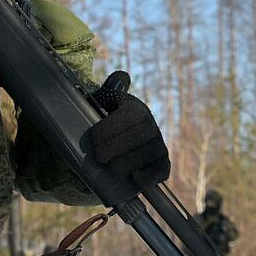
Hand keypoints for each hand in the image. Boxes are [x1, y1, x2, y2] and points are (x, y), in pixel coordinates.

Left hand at [84, 71, 169, 195]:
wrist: (109, 143)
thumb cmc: (102, 121)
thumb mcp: (102, 104)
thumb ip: (110, 91)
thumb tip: (121, 77)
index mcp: (136, 109)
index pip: (129, 117)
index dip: (110, 129)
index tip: (93, 138)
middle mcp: (151, 126)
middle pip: (138, 137)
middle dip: (115, 148)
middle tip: (99, 156)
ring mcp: (157, 145)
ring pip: (147, 155)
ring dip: (126, 163)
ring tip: (111, 168)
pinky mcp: (161, 164)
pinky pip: (161, 171)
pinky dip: (150, 176)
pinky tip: (137, 178)